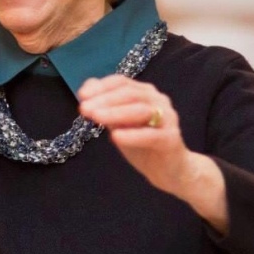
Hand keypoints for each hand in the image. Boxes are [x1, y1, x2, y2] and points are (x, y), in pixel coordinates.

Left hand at [78, 74, 228, 230]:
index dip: (101, 87)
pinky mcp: (171, 139)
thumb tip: (85, 91)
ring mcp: (167, 119)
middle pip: (130, 94)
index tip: (81, 95)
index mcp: (145, 93)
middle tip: (84, 108)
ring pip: (141, 110)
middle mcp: (158, 101)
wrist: (170, 170)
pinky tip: (115, 137)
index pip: (122, 83)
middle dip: (105, 100)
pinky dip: (132, 135)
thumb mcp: (119, 124)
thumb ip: (106, 108)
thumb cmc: (142, 144)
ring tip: (96, 117)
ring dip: (116, 113)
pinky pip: (151, 135)